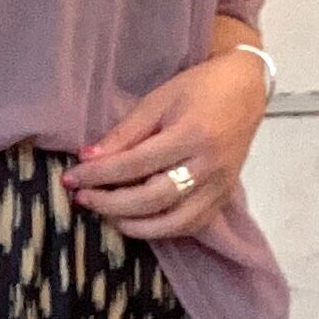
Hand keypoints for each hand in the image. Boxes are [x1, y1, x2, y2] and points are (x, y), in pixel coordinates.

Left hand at [60, 50, 268, 238]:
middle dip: (110, 203)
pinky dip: (159, 230)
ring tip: (105, 213)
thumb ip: (125, 132)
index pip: (135, 165)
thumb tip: (88, 159)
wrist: (246, 89)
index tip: (72, 178)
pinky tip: (136, 221)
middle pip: (152, 200)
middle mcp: (208, 166)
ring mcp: (219, 187)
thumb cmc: (199, 88)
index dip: (99, 175)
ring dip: (132, 224)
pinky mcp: (223, 198)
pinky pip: (189, 226)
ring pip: (171, 223)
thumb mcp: (158, 100)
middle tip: (82, 198)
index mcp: (192, 135)